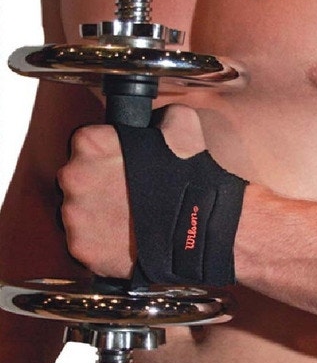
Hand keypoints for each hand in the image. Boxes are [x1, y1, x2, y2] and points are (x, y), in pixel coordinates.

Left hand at [57, 104, 205, 278]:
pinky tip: (124, 239)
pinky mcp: (81, 247)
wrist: (196, 237)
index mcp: (92, 144)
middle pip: (78, 176)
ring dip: (98, 212)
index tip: (124, 167)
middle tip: (128, 195)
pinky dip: (101, 241)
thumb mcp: (187, 134)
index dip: (109, 154)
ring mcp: (75, 214)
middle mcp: (74, 177)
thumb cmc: (189, 186)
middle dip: (100, 184)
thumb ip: (168, 115)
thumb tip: (160, 117)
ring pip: (79, 209)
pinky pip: (85, 240)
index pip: (88, 142)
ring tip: (128, 219)